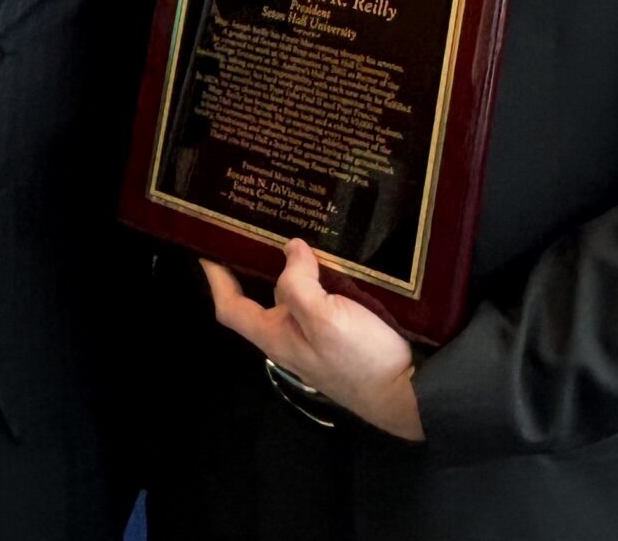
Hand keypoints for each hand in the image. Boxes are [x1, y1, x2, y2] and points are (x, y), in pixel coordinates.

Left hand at [203, 240, 423, 440]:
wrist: (408, 393)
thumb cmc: (360, 360)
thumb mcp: (324, 318)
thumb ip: (298, 284)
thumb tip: (290, 249)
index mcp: (275, 336)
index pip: (230, 307)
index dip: (216, 279)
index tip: (208, 248)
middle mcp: (290, 337)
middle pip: (261, 297)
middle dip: (256, 263)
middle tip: (259, 225)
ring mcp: (316, 337)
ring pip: (294, 295)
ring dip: (291, 267)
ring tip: (295, 230)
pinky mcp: (341, 334)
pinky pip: (320, 300)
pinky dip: (319, 277)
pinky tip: (330, 259)